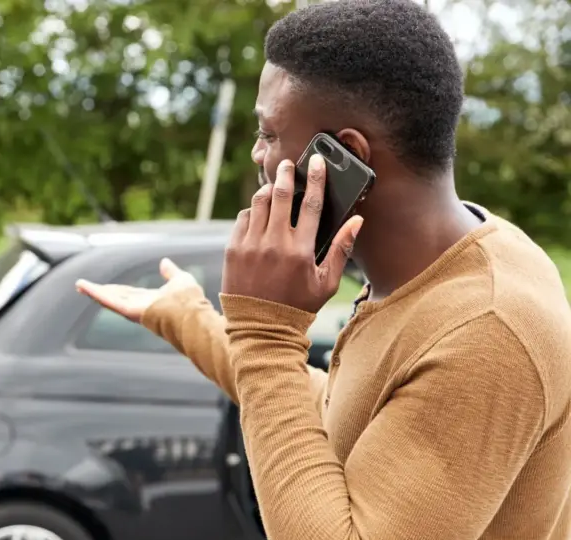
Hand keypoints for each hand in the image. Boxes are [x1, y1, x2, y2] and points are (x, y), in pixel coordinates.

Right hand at [75, 258, 200, 322]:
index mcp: (150, 301)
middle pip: (115, 297)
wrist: (191, 315)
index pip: (129, 294)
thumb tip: (164, 262)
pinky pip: (109, 301)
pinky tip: (84, 287)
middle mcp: (139, 307)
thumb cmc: (190, 302)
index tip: (106, 286)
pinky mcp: (129, 311)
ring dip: (93, 292)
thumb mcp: (181, 280)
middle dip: (100, 292)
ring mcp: (133, 310)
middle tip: (84, 287)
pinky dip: (95, 293)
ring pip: (109, 299)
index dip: (117, 289)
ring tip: (79, 285)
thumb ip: (171, 272)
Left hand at [222, 155, 362, 313]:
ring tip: (273, 186)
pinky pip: (243, 218)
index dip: (316, 179)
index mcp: (301, 250)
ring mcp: (250, 245)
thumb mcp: (326, 282)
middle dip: (286, 174)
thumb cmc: (298, 306)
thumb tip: (357, 221)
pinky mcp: (232, 249)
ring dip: (267, 190)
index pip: (312, 204)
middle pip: (281, 195)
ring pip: (259, 203)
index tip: (316, 162)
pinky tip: (259, 213)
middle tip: (287, 164)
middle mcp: (274, 243)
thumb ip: (341, 248)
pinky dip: (252, 211)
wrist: (260, 327)